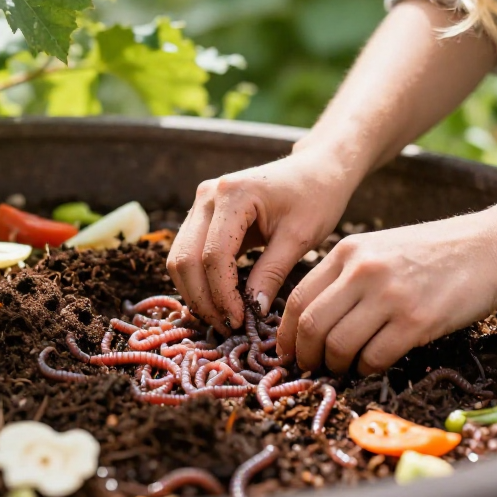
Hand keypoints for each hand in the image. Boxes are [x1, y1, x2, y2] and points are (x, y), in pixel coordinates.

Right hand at [167, 148, 359, 332]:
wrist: (316, 169)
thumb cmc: (316, 197)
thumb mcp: (300, 237)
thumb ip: (272, 273)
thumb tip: (251, 312)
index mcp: (233, 195)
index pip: (213, 256)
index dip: (222, 295)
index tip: (239, 322)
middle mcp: (208, 195)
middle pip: (185, 258)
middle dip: (202, 299)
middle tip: (227, 327)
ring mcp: (201, 203)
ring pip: (179, 258)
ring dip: (195, 293)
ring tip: (222, 318)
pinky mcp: (203, 214)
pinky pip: (188, 253)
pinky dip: (198, 280)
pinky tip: (218, 301)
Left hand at [276, 212, 496, 375]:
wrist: (491, 246)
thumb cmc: (434, 252)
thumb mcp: (380, 248)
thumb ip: (346, 276)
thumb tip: (314, 320)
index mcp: (348, 251)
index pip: (299, 299)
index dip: (286, 334)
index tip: (288, 352)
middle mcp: (362, 271)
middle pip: (312, 325)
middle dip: (305, 355)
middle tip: (310, 368)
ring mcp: (389, 296)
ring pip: (338, 345)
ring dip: (335, 366)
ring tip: (343, 369)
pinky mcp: (417, 321)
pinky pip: (375, 357)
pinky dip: (367, 369)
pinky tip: (372, 365)